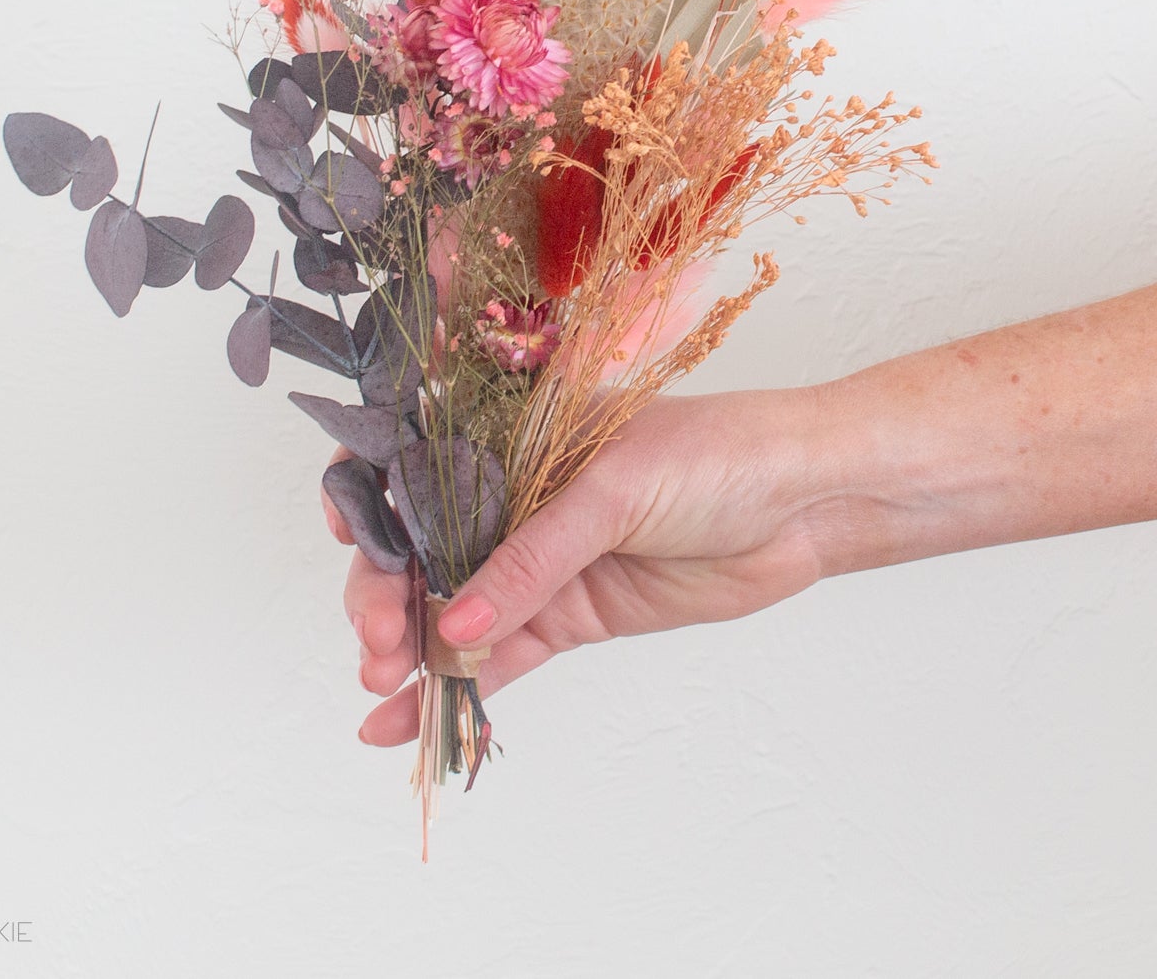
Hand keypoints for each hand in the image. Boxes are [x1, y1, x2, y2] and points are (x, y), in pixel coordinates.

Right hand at [324, 388, 826, 746]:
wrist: (805, 500)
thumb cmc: (717, 455)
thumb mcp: (615, 488)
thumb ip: (532, 558)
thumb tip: (450, 626)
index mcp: (513, 435)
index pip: (417, 460)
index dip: (370, 496)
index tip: (351, 537)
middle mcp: (514, 496)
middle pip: (421, 545)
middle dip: (384, 590)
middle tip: (379, 637)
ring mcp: (541, 561)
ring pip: (451, 608)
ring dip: (407, 648)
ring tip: (380, 686)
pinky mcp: (572, 614)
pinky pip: (499, 656)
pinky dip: (456, 689)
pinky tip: (405, 723)